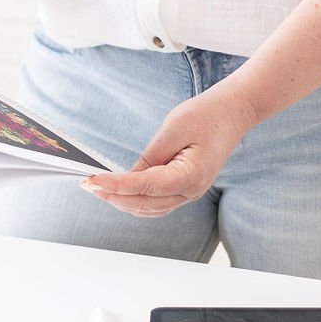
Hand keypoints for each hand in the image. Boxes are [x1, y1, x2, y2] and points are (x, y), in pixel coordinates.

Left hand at [81, 81, 259, 216]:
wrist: (234, 112)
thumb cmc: (207, 115)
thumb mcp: (173, 129)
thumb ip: (150, 156)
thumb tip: (127, 177)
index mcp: (190, 177)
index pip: (144, 187)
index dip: (115, 186)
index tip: (91, 182)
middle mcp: (191, 191)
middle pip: (144, 204)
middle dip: (113, 196)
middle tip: (86, 185)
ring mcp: (190, 193)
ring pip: (150, 209)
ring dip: (122, 201)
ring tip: (98, 189)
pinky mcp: (186, 188)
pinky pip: (157, 203)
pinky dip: (136, 200)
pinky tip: (120, 191)